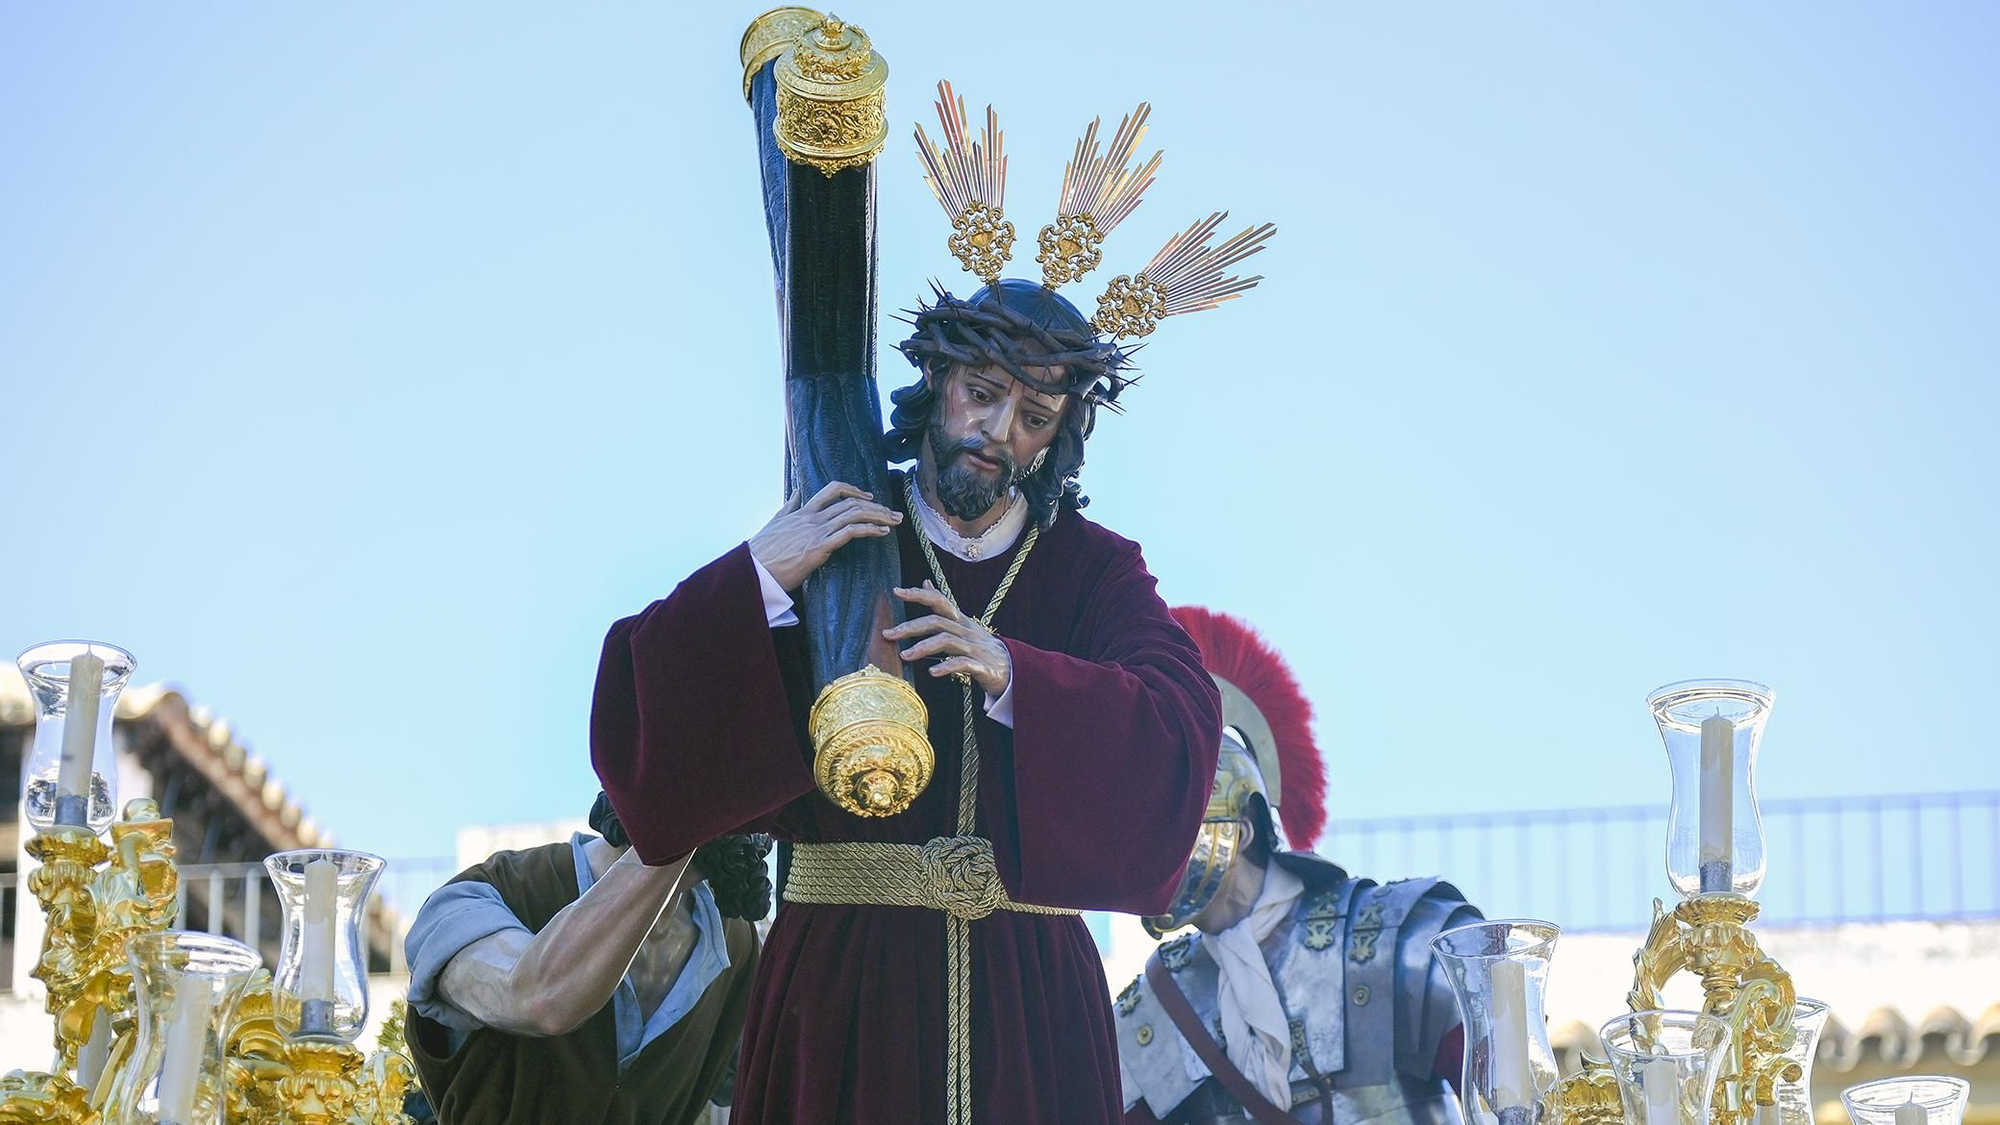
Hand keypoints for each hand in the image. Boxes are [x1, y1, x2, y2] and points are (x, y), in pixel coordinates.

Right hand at [749, 481, 903, 590]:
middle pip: (851, 502)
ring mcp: (816, 530)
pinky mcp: (819, 546)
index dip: (854, 489)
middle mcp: (812, 517)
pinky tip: (882, 533)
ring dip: (879, 516)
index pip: (832, 490)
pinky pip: (851, 532)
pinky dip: (870, 529)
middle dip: (876, 506)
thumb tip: (797, 493)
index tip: (868, 497)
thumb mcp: (775, 522)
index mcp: (802, 511)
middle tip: (893, 513)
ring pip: (855, 513)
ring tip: (895, 521)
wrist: (752, 569)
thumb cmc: (761, 552)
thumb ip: (788, 507)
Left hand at [885, 582, 1010, 696]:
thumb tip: (925, 582)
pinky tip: (932, 673)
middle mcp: (966, 630)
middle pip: (936, 621)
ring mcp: (975, 648)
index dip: (918, 594)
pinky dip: (946, 667)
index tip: (896, 591)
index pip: (939, 600)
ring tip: (905, 656)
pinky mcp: (982, 666)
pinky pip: (962, 664)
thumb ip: (943, 606)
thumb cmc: (981, 647)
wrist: (1013, 669)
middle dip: (910, 626)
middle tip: (888, 634)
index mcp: (960, 620)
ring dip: (923, 647)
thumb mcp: (962, 623)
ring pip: (947, 641)